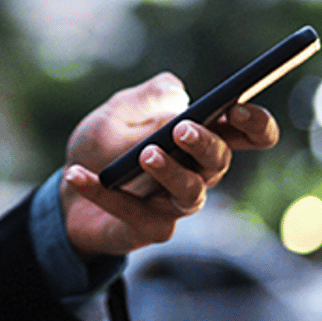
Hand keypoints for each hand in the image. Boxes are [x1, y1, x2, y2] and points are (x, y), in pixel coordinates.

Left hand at [58, 73, 279, 257]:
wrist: (67, 188)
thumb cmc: (103, 145)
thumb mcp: (116, 111)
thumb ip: (146, 97)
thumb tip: (177, 92)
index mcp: (199, 138)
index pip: (249, 134)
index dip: (254, 124)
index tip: (237, 109)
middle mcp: (197, 173)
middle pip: (220, 161)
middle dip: (206, 144)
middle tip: (182, 129)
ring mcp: (176, 204)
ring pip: (190, 193)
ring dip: (171, 172)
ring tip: (146, 154)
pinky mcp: (151, 229)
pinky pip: (134, 213)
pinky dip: (104, 193)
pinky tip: (76, 174)